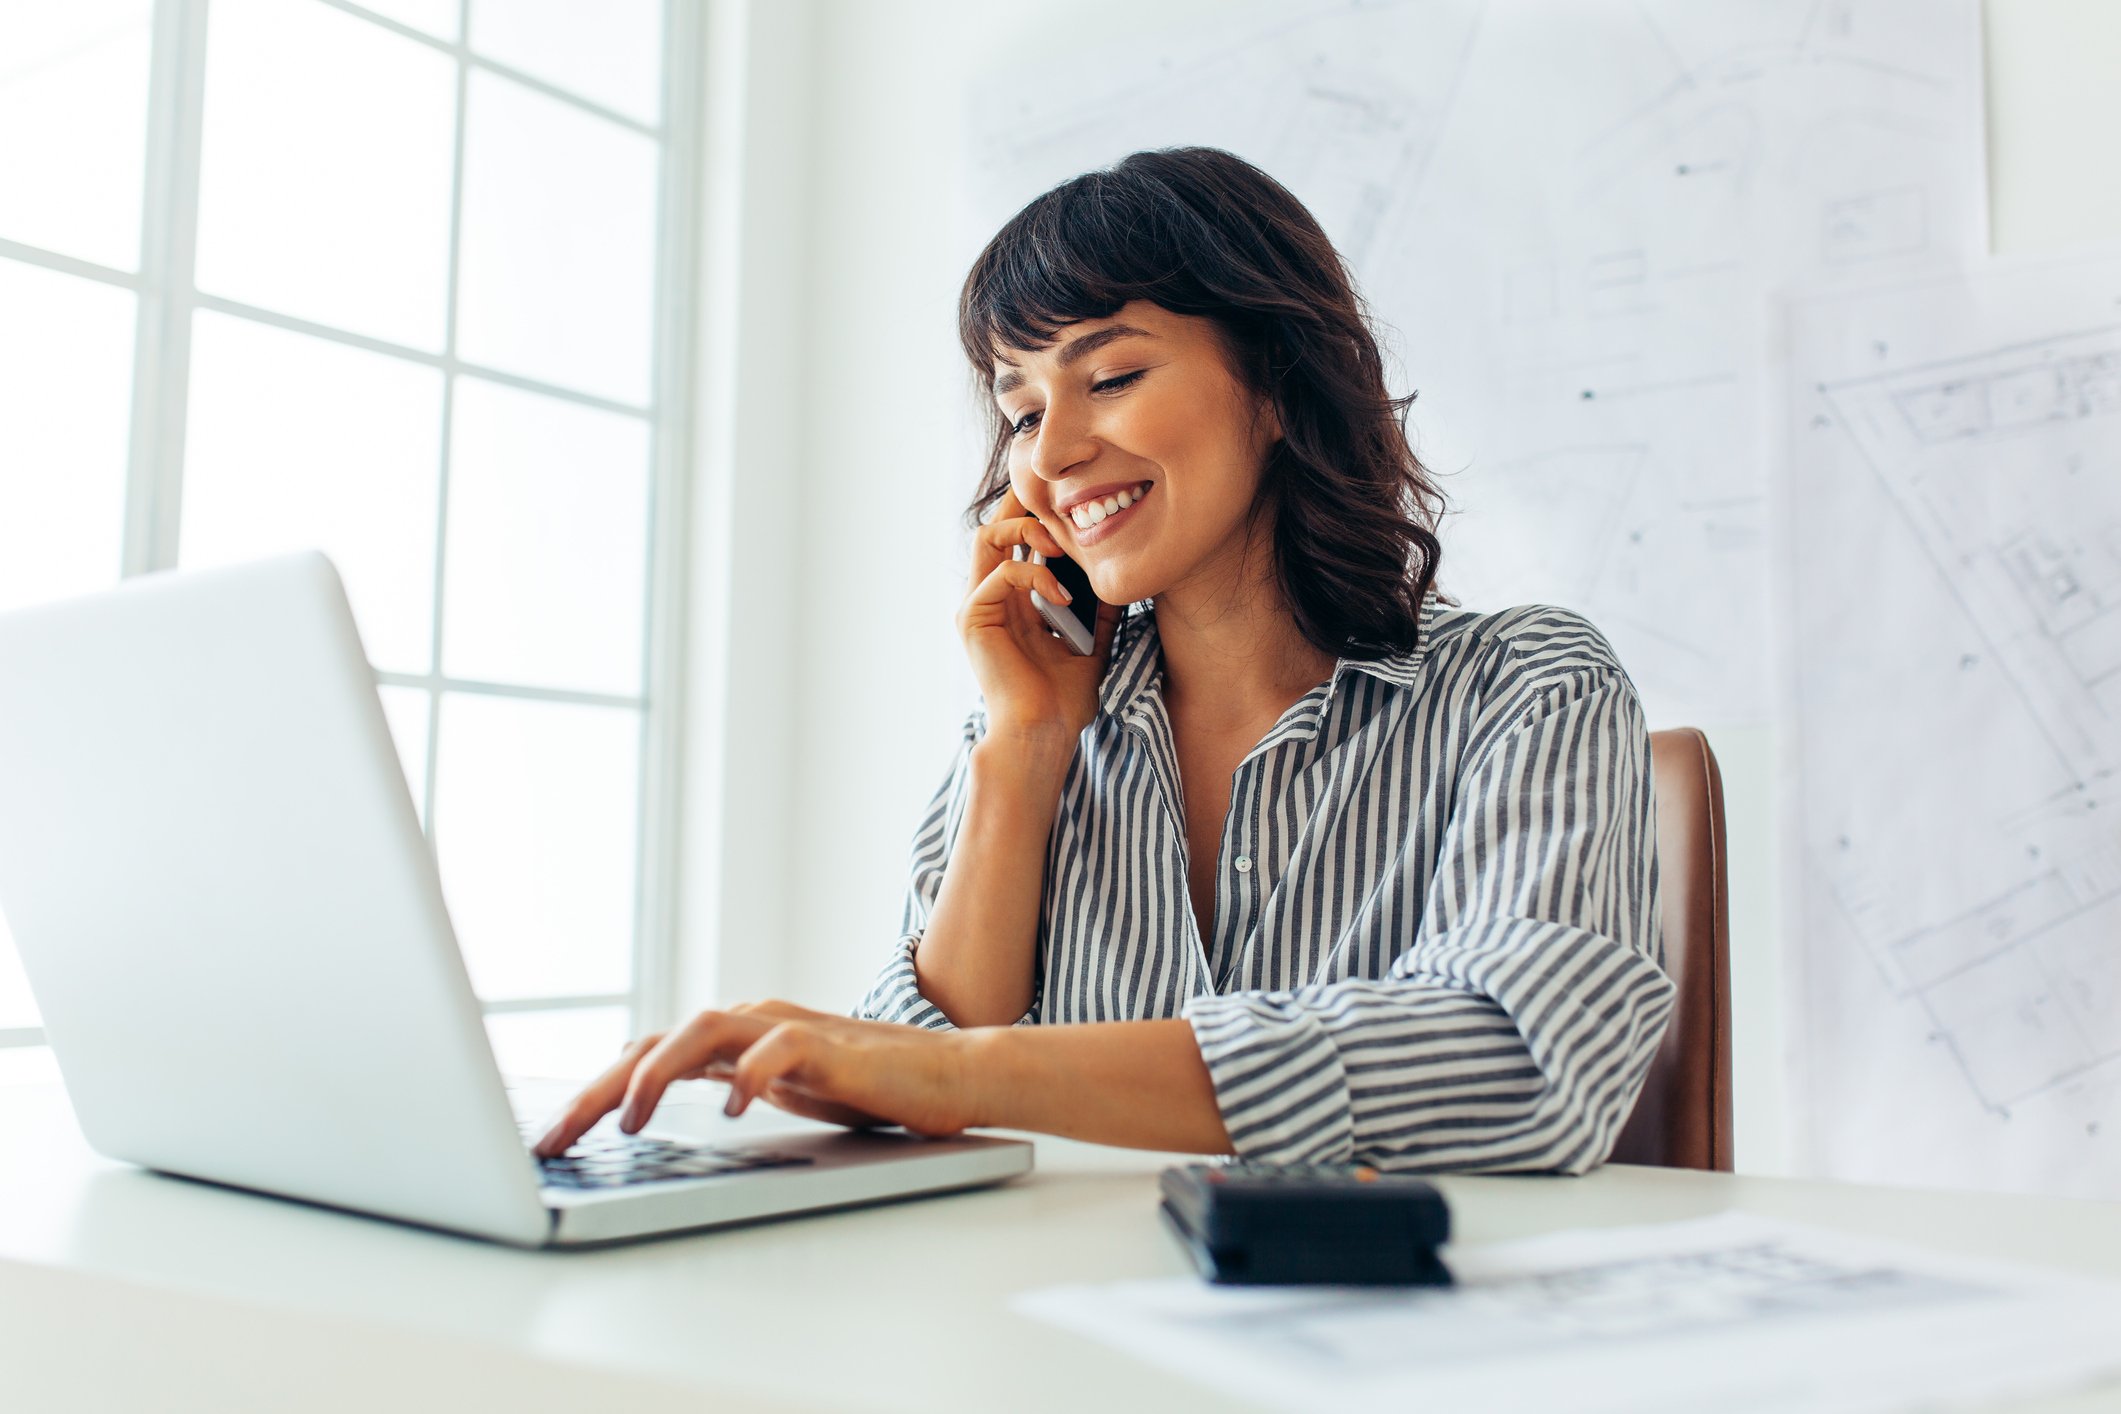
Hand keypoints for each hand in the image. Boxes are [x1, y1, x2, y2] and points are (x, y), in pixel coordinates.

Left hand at [532, 1001, 980, 1156]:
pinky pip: (778, 1050)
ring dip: (658, 1073)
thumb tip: (648, 1101)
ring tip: (628, 1121)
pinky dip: (750, 1076)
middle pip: (654, 1041)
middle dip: (597, 1090)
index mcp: (730, 1037)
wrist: (945, 1074)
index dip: (589, 1093)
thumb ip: (723, 1082)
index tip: (548, 1142)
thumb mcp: (775, 1089)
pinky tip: (733, 1109)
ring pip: (703, 1031)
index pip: (642, 1053)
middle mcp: (748, 1022)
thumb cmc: (863, 1086)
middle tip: (555, 1140)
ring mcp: (787, 1028)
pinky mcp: (829, 1045)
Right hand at [957, 487, 1123, 744]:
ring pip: (985, 536)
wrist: (1044, 733)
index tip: (1073, 506)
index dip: (1036, 514)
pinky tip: (1062, 595)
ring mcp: (978, 606)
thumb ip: (1098, 609)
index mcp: (1013, 601)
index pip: (1014, 539)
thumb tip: (1119, 577)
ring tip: (1061, 545)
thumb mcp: (1091, 642)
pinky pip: (1001, 572)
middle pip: (993, 526)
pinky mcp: (973, 617)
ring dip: (1026, 529)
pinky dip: (1035, 574)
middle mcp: (989, 598)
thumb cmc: (1063, 699)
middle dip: (1024, 505)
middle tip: (1062, 508)